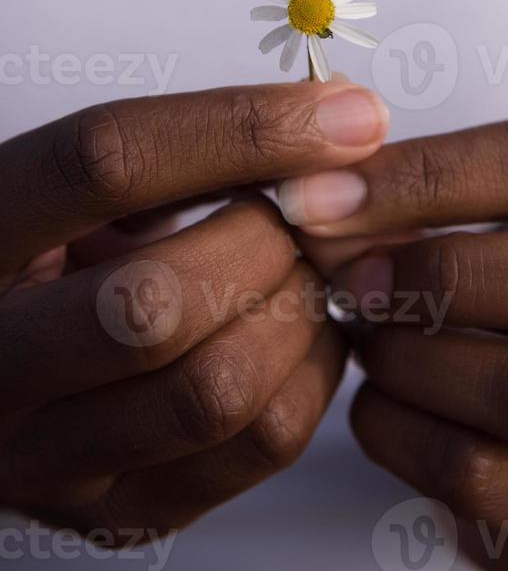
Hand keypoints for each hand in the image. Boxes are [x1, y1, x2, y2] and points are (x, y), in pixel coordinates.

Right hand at [0, 81, 387, 541]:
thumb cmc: (50, 259)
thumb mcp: (79, 190)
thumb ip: (177, 154)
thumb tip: (325, 117)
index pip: (105, 164)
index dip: (240, 130)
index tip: (341, 114)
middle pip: (156, 302)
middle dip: (266, 242)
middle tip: (299, 214)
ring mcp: (49, 457)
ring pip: (215, 392)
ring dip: (296, 313)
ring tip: (300, 270)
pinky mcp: (118, 512)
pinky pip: (258, 447)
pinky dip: (313, 372)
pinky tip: (302, 328)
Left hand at [283, 119, 507, 567]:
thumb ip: (440, 201)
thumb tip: (319, 201)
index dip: (425, 174)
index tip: (318, 193)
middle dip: (437, 273)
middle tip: (350, 280)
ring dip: (411, 361)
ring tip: (371, 340)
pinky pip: (484, 480)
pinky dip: (400, 434)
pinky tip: (384, 402)